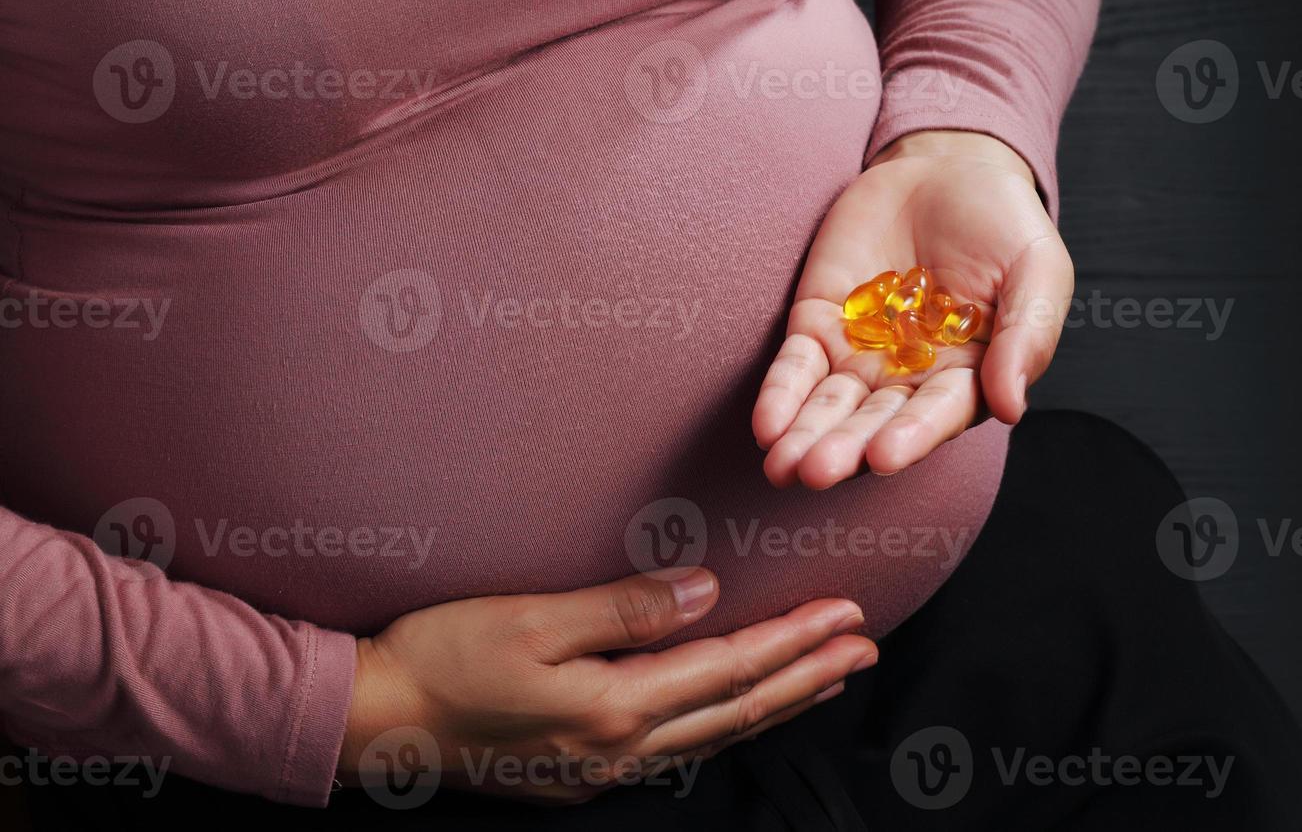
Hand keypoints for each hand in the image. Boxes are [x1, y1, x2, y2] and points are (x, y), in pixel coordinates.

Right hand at [337, 569, 874, 803]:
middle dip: (808, 678)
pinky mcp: (579, 774)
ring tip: (823, 682)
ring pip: (715, 738)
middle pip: (739, 711)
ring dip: (777, 706)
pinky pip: (679, 753)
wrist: (373, 723)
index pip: (731, 669)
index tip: (847, 616)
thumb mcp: (529, 620)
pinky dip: (726, 727)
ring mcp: (600, 770)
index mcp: (613, 707)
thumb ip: (624, 608)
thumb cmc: (441, 660)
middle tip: (865, 651)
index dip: (794, 641)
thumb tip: (705, 590)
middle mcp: (620, 749)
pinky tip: (735, 716)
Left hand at [753, 131, 1072, 489]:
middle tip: (815, 472)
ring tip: (781, 466)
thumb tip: (1012, 407)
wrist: (947, 168)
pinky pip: (796, 365)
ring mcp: (860, 353)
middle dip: (844, 448)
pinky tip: (766, 424)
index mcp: (968, 377)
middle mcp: (909, 379)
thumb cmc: (1004, 226)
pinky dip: (780, 393)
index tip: (884, 456)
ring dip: (804, 435)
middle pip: (874, 421)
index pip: (937, 415)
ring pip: (828, 404)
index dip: (911, 436)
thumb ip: (1029, 335)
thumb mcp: (1036, 269)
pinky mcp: (820, 322)